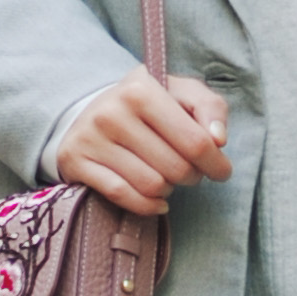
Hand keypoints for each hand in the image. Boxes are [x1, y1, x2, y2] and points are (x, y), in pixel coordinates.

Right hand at [55, 69, 231, 215]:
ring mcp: (91, 138)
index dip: (215, 163)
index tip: (221, 171)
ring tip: (167, 178)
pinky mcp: (75, 162)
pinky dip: (146, 205)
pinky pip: (122, 195)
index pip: (195, 141)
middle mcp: (112, 112)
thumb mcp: (181, 93)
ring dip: (169, 190)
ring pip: (151, 185)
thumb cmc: (148, 104)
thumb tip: (218, 140)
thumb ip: (210, 108)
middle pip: (175, 168)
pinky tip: (157, 200)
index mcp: (141, 90)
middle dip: (191, 176)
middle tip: (189, 172)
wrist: (91, 108)